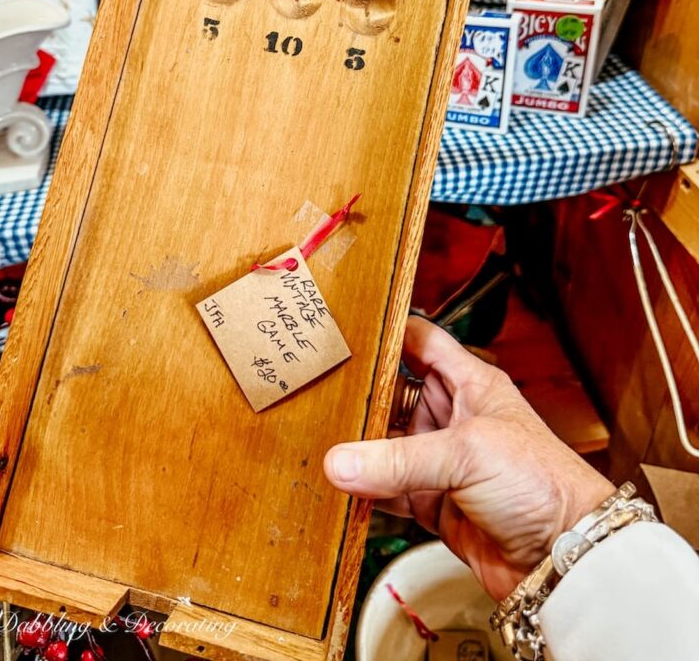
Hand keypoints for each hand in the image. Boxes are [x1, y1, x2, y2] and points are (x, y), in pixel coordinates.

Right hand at [324, 316, 614, 598]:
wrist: (566, 558)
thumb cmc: (543, 484)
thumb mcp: (468, 453)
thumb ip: (400, 458)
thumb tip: (341, 461)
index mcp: (470, 383)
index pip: (422, 341)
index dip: (388, 330)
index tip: (347, 326)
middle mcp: (453, 416)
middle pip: (394, 393)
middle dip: (361, 393)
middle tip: (317, 387)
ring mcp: (442, 461)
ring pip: (386, 444)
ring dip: (358, 446)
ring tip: (316, 436)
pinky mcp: (433, 503)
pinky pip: (388, 490)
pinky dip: (364, 491)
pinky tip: (340, 487)